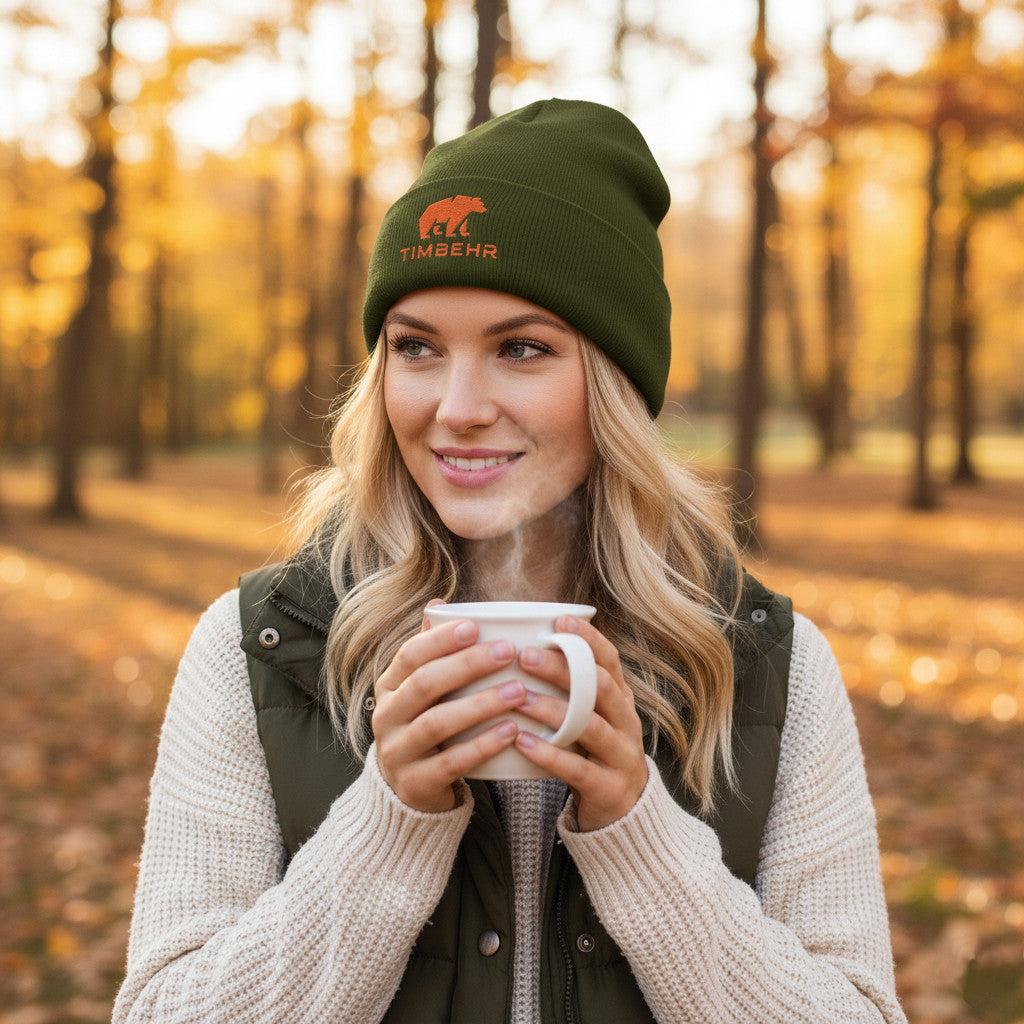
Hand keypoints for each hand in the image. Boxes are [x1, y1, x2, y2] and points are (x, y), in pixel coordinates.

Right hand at [372, 604, 527, 812]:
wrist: (406, 791)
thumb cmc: (424, 727)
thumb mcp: (421, 691)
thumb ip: (431, 652)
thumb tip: (439, 603)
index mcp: (389, 687)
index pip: (410, 655)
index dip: (441, 640)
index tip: (475, 626)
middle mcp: (386, 716)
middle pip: (424, 684)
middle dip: (467, 665)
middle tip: (507, 652)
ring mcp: (397, 752)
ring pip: (437, 722)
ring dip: (480, 704)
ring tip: (517, 691)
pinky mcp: (415, 783)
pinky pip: (451, 762)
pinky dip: (482, 745)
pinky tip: (510, 731)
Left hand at [512, 616, 647, 830]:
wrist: (623, 814)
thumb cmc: (593, 754)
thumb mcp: (590, 718)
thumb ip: (570, 690)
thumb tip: (522, 647)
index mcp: (621, 700)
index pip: (610, 661)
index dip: (588, 639)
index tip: (559, 621)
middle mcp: (627, 723)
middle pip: (599, 687)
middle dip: (562, 668)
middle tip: (524, 655)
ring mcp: (622, 756)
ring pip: (589, 725)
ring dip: (552, 709)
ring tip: (519, 698)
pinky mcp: (609, 788)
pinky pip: (578, 769)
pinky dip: (550, 754)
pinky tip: (522, 742)